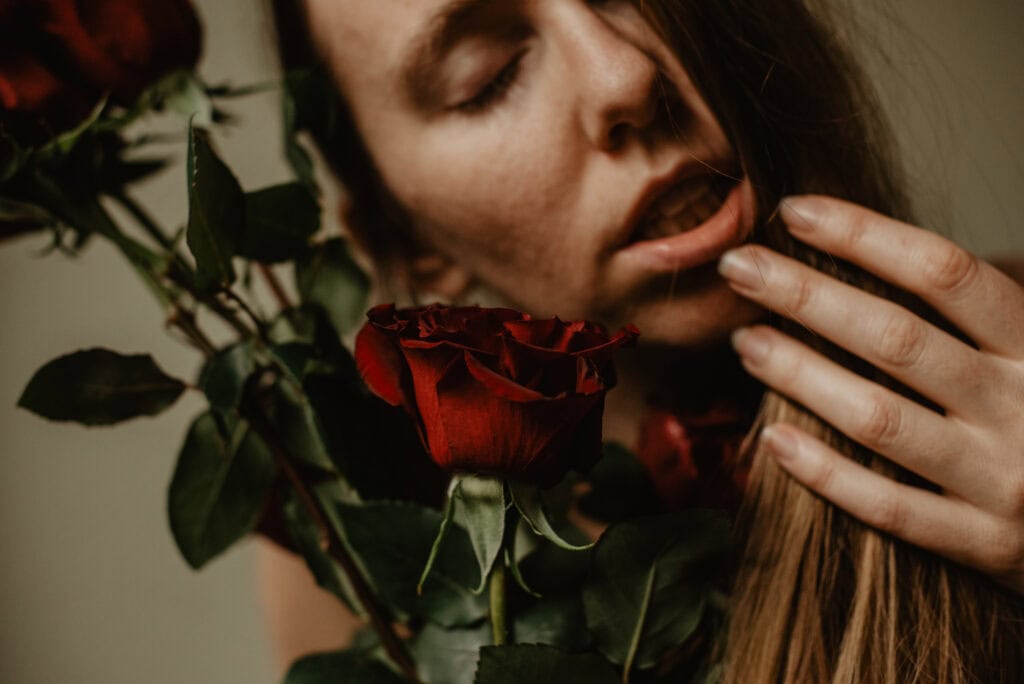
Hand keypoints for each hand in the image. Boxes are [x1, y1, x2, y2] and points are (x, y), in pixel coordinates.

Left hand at [717, 195, 1023, 593]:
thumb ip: (967, 317)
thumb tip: (858, 252)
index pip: (945, 274)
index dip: (866, 236)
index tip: (796, 213)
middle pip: (898, 339)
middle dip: (807, 296)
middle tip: (739, 267)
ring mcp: (1004, 481)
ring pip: (881, 420)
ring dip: (801, 376)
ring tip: (745, 342)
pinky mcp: (983, 544)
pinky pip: (888, 507)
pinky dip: (825, 472)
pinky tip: (772, 439)